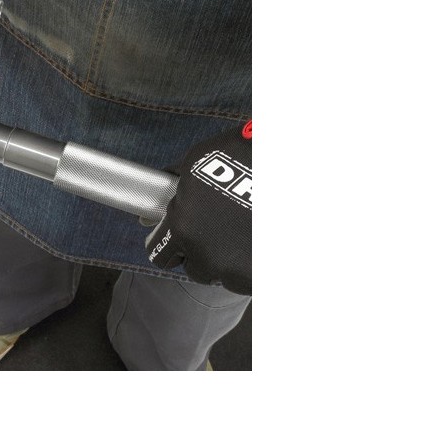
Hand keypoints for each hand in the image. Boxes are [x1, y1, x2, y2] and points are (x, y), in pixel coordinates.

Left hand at [146, 121, 250, 294]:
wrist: (286, 167)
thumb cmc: (240, 158)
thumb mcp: (195, 163)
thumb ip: (172, 187)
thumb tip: (152, 204)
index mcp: (182, 227)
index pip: (160, 253)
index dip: (170, 243)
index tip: (179, 238)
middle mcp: (205, 255)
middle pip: (195, 267)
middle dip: (204, 251)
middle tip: (222, 229)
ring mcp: (234, 271)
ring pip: (224, 274)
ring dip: (231, 259)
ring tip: (246, 231)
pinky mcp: (258, 278)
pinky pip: (248, 279)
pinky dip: (252, 265)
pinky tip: (258, 241)